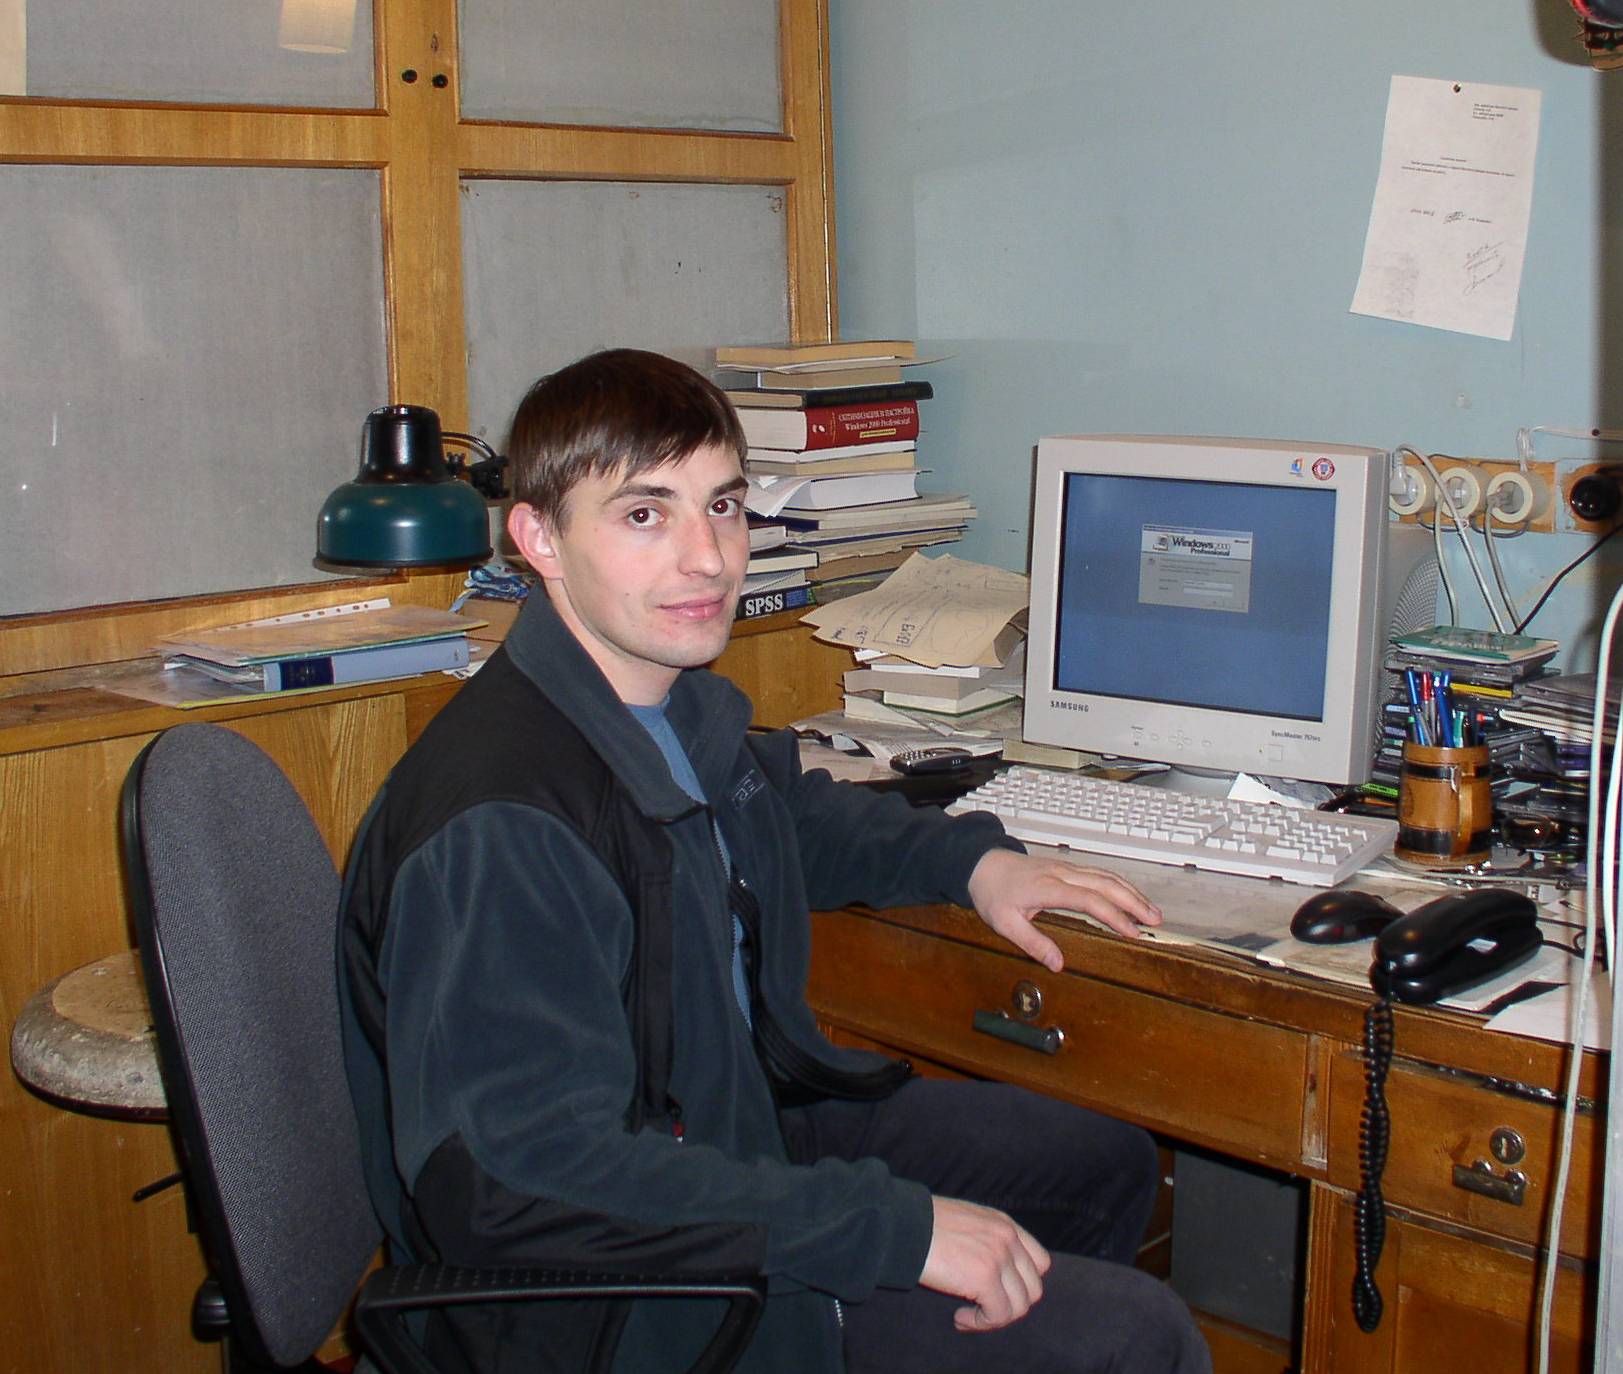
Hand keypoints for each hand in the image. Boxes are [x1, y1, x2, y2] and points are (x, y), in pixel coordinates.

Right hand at [920, 1196, 1050, 1330]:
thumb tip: (994, 1275)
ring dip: (994, 1318)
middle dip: (1009, 1306)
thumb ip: (988, 1240)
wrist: (903, 1225)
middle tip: (981, 1309)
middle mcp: (1007, 1238)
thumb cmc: (924, 1225)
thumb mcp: (967, 1222)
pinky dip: (979, 1324)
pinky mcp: (985, 1277)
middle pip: (1033, 1288)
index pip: (1039, 1262)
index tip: (996, 1292)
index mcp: (1004, 1224)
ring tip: (967, 1315)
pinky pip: (998, 1315)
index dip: (1021, 1284)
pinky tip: (959, 1318)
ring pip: (1019, 1306)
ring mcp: (998, 1257)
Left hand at [966, 847, 1161, 969]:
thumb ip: (1032, 943)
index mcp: (1048, 888)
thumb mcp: (1005, 923)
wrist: (981, 864)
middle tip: (1155, 921)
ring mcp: (1066, 868)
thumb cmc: (992, 893)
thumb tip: (1058, 964)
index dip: (1113, 916)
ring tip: (1152, 911)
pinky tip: (1131, 895)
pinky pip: (1099, 873)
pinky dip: (1119, 884)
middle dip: (1134, 902)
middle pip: (1106, 884)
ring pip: (1106, 876)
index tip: (1131, 932)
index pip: (1089, 900)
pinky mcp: (1067, 868)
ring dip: (1131, 892)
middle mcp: (1062, 874)